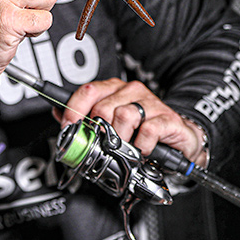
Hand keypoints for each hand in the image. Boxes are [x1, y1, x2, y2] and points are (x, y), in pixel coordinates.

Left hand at [55, 78, 208, 166]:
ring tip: (126, 148)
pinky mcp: (167, 118)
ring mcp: (150, 103)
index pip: (88, 91)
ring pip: (123, 116)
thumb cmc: (144, 130)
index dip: (74, 109)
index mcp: (114, 90)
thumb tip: (59, 115)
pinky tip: (143, 149)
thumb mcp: (112, 124)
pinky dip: (142, 145)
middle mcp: (131, 92)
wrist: (179, 138)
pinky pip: (147, 130)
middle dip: (99, 131)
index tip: (68, 126)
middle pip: (103, 107)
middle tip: (103, 145)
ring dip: (121, 139)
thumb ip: (86, 118)